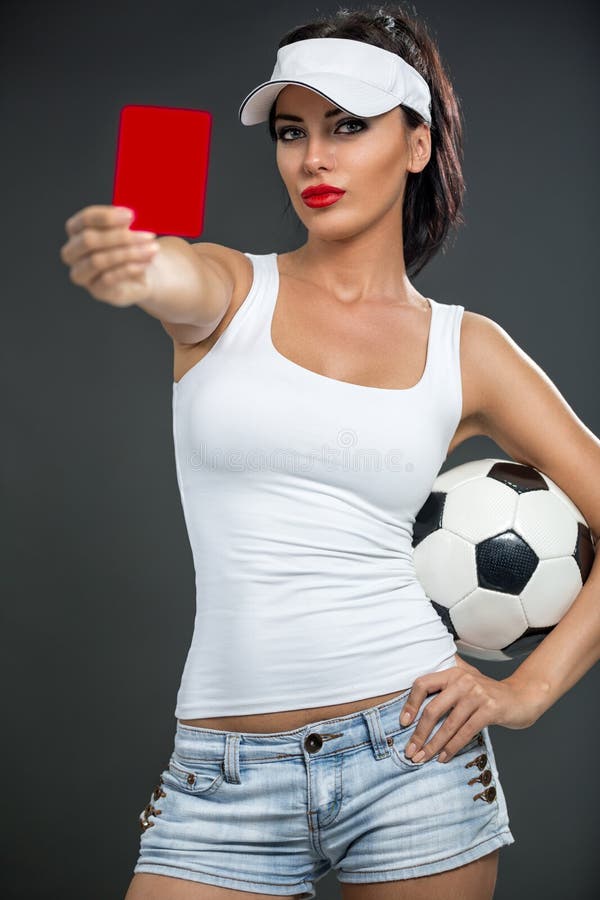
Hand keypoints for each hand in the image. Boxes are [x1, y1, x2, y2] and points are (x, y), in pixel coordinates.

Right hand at [59, 204, 160, 306]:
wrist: (144, 274)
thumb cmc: (132, 246)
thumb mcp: (130, 231)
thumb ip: (126, 224)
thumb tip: (132, 219)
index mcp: (76, 231)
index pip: (85, 220)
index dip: (107, 217)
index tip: (131, 215)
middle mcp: (73, 253)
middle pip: (88, 240)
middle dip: (120, 237)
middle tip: (148, 235)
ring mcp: (82, 274)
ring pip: (98, 260)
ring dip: (129, 253)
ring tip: (152, 249)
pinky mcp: (96, 291)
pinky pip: (108, 278)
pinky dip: (130, 268)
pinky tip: (146, 262)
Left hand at [399, 653, 543, 763]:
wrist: (522, 697)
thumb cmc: (487, 694)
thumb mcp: (465, 683)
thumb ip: (445, 687)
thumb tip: (414, 709)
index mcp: (452, 672)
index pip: (423, 684)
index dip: (410, 704)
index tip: (403, 723)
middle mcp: (463, 680)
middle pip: (433, 709)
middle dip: (419, 733)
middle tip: (410, 751)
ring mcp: (477, 694)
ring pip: (449, 724)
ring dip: (433, 745)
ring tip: (423, 758)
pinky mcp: (490, 709)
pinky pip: (466, 732)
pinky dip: (452, 747)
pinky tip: (443, 757)